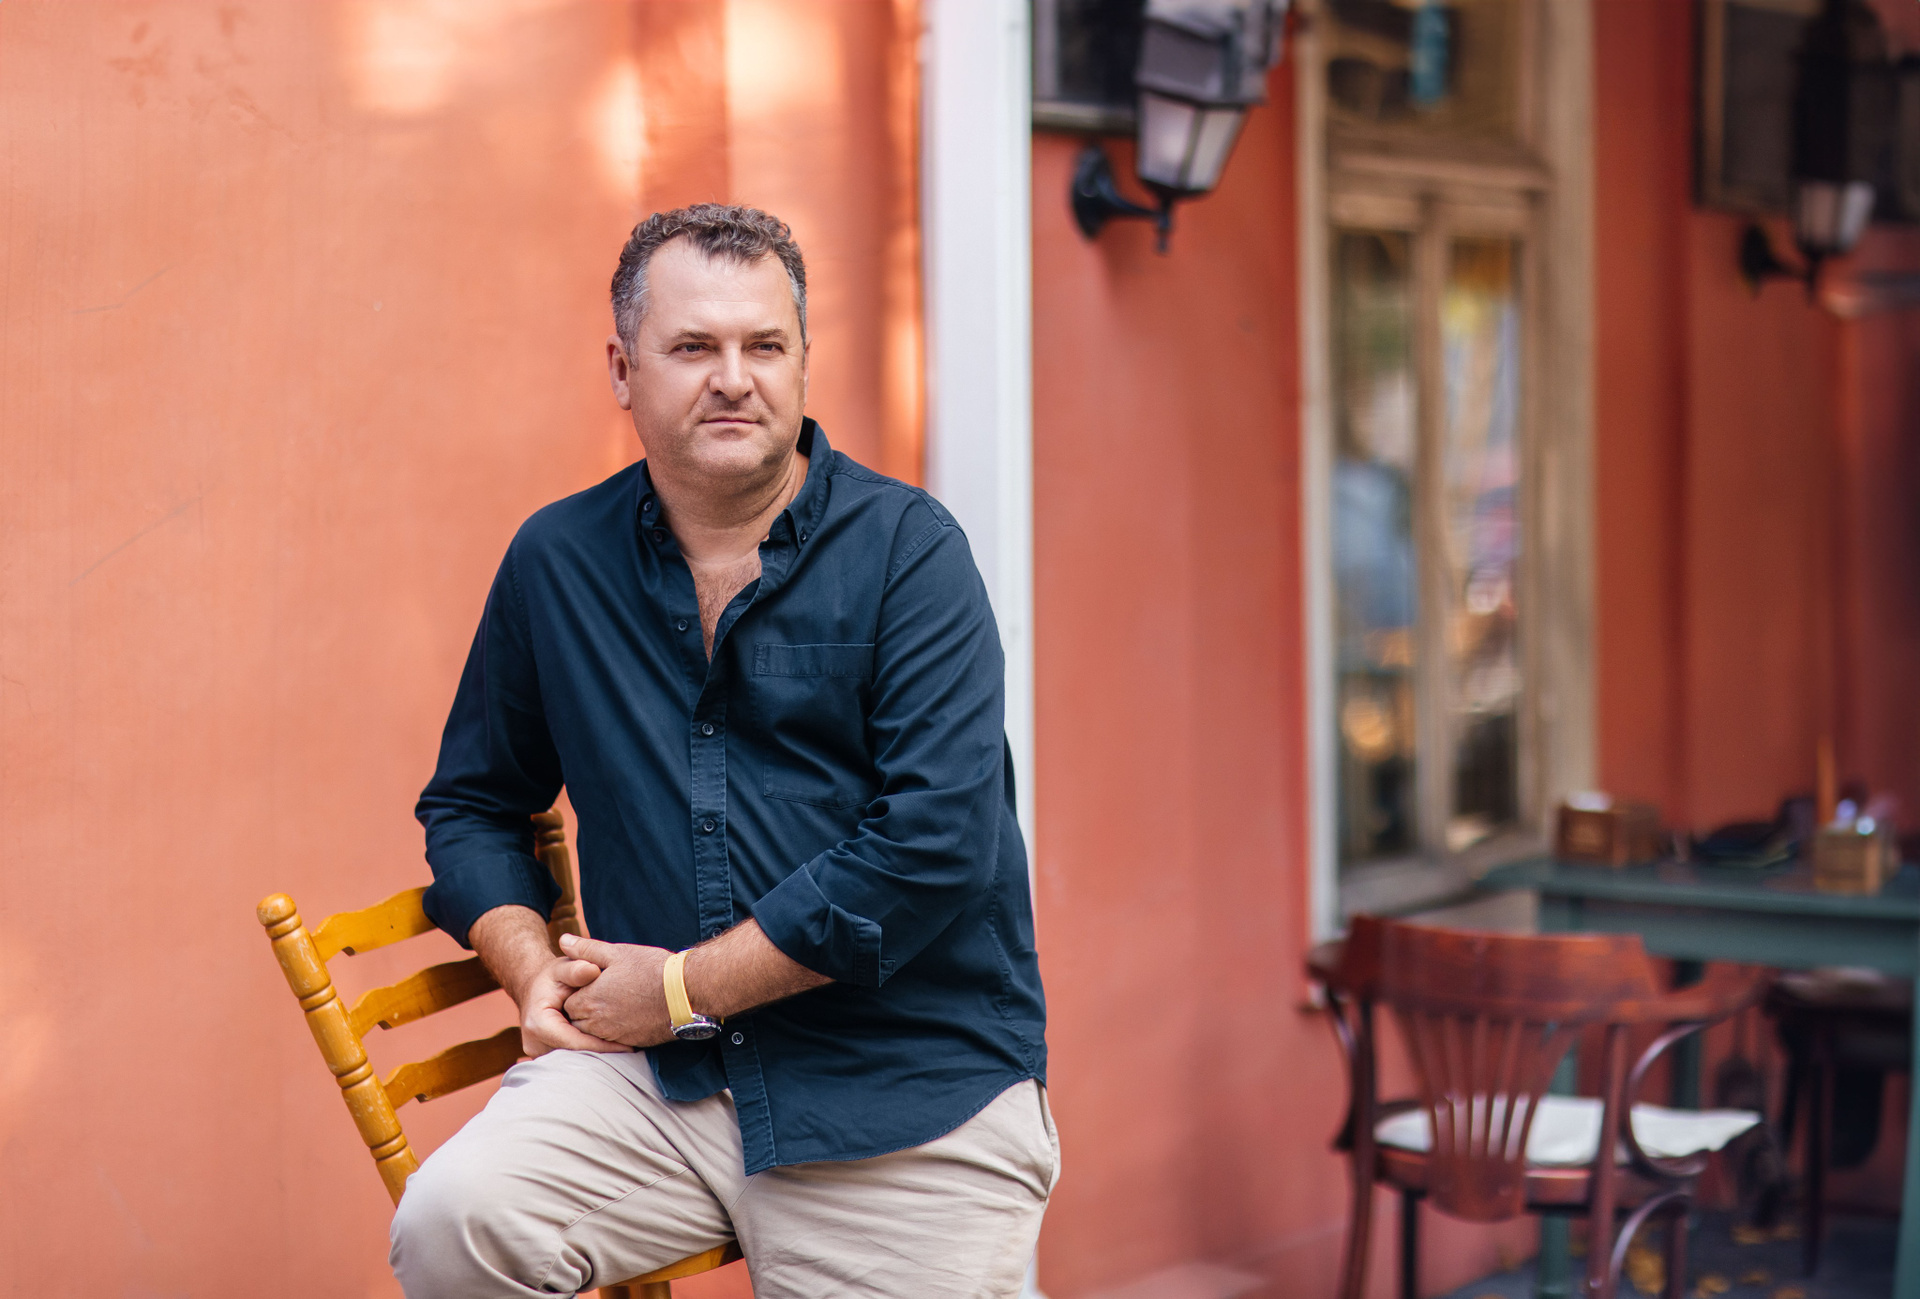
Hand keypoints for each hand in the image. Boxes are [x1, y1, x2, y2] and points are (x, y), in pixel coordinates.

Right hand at [515, 953, 631, 1056]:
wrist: (535, 989)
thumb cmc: (553, 978)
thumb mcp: (563, 968)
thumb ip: (576, 969)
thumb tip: (592, 970)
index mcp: (538, 1024)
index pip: (575, 1043)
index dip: (602, 1046)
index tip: (628, 1046)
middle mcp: (535, 1044)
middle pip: (575, 1057)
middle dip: (603, 1055)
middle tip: (632, 1050)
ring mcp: (539, 1054)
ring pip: (574, 1062)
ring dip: (598, 1058)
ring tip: (624, 1050)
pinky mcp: (546, 1058)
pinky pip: (571, 1061)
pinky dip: (590, 1055)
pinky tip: (609, 1048)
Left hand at [558, 933, 674, 1047]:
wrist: (685, 993)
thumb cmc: (650, 969)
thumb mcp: (617, 952)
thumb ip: (586, 949)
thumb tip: (563, 940)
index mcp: (589, 1000)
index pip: (568, 1003)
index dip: (578, 992)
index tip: (592, 983)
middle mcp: (597, 1023)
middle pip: (578, 1021)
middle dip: (585, 1009)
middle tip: (603, 994)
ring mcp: (614, 1036)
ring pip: (594, 1033)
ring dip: (599, 1021)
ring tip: (616, 1004)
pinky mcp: (631, 1043)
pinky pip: (613, 1041)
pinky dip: (615, 1031)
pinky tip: (629, 1015)